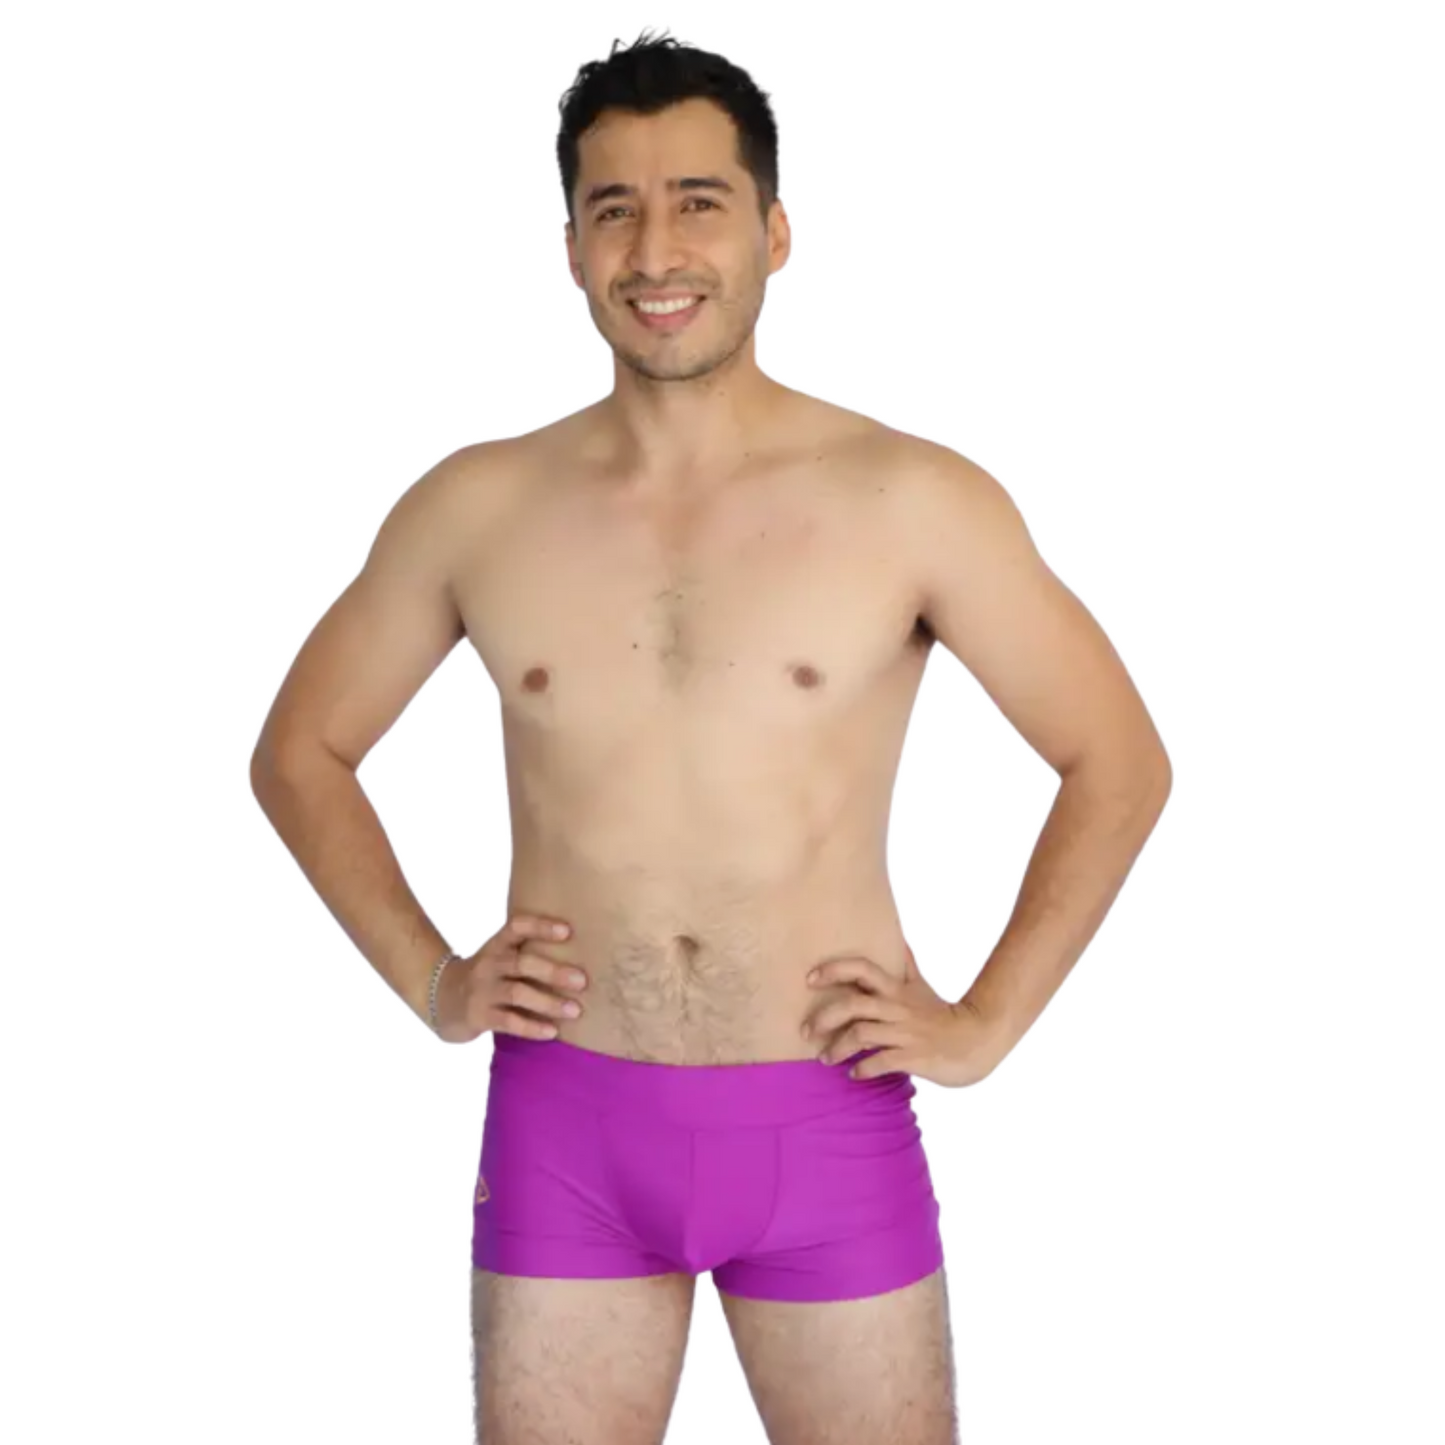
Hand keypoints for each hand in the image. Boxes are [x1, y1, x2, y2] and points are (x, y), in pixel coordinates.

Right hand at [433, 913, 588, 1043]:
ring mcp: (482, 990)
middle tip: (583, 981)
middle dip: (554, 972)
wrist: (440, 1000)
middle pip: (522, 962)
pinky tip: (551, 1031)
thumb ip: (527, 954)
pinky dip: (532, 1027)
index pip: (517, 927)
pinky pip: (508, 1021)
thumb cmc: (486, 977)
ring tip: (575, 1011)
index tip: (568, 931)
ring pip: (517, 993)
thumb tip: (579, 958)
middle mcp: (488, 964)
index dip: (540, 926)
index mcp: (497, 946)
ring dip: (548, 1002)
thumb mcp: (499, 958)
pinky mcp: (478, 1016)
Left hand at [803, 944, 997, 1086]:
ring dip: (838, 1048)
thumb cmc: (944, 1015)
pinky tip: (854, 1074)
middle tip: (806, 1030)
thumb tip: (898, 940)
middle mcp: (897, 1008)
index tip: (810, 978)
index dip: (834, 970)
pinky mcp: (914, 1057)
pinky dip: (862, 1069)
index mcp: (896, 990)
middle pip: (852, 1004)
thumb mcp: (921, 986)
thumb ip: (906, 965)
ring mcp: (905, 1033)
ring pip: (861, 1034)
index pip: (861, 969)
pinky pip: (880, 1061)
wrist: (978, 1040)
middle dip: (824, 1016)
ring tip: (826, 1059)